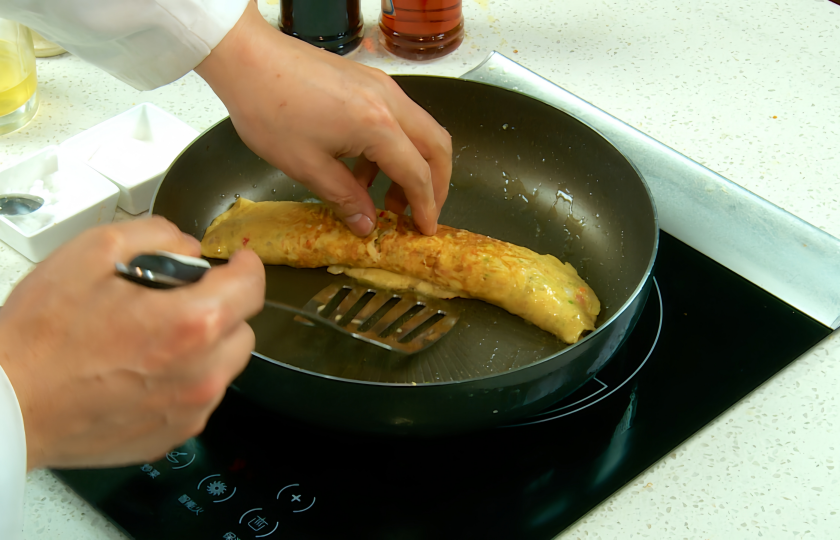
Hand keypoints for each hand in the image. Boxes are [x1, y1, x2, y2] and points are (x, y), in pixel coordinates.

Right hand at [0, 217, 264, 469]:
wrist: (9, 406)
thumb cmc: (41, 335)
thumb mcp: (93, 252)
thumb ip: (157, 236)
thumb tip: (189, 247)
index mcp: (192, 323)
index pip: (253, 286)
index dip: (246, 266)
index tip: (237, 263)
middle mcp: (203, 373)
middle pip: (242, 329)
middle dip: (220, 309)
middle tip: (178, 303)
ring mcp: (191, 410)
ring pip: (224, 366)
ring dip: (205, 347)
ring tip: (154, 340)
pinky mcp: (174, 434)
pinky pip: (200, 398)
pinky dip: (185, 381)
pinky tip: (143, 372)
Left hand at [194, 2, 451, 236]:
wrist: (247, 58)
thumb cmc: (271, 111)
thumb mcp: (307, 167)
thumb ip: (345, 198)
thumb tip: (367, 225)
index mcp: (378, 126)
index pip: (418, 173)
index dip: (425, 206)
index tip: (424, 230)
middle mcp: (390, 102)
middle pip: (436, 146)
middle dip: (436, 184)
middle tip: (421, 213)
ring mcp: (381, 87)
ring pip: (420, 130)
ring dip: (414, 166)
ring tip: (387, 200)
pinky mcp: (369, 81)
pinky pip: (397, 118)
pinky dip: (394, 148)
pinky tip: (364, 171)